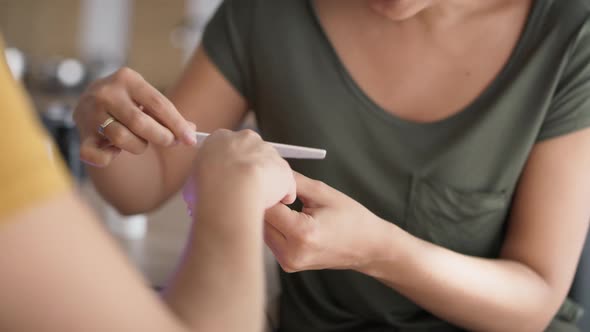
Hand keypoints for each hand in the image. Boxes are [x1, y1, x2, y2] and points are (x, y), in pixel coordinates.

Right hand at [74, 67, 196, 166]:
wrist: (89, 100)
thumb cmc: (128, 102)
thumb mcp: (147, 99)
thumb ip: (168, 115)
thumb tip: (192, 132)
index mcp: (127, 79)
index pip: (158, 104)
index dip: (177, 124)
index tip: (191, 140)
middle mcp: (106, 93)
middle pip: (140, 122)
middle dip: (161, 137)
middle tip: (169, 141)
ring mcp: (90, 113)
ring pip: (121, 138)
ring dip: (138, 146)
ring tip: (139, 141)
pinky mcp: (81, 134)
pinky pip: (94, 154)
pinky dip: (108, 158)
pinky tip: (114, 152)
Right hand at [187, 129, 295, 217]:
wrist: (231, 189)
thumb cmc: (207, 188)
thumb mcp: (192, 183)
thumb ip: (200, 183)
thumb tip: (200, 194)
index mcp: (220, 138)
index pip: (226, 149)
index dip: (228, 167)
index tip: (227, 182)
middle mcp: (246, 139)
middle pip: (251, 155)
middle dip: (250, 173)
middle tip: (243, 194)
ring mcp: (267, 151)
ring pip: (269, 170)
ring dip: (267, 185)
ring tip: (258, 203)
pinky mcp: (283, 167)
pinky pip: (286, 184)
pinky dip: (283, 195)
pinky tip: (276, 205)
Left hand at [264, 172, 390, 271]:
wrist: (368, 247)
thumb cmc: (352, 219)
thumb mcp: (323, 193)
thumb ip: (292, 181)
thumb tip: (269, 167)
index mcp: (302, 233)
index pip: (266, 206)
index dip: (264, 188)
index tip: (266, 176)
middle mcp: (292, 253)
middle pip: (258, 220)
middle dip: (261, 200)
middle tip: (268, 183)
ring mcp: (289, 262)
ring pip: (261, 230)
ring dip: (265, 213)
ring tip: (280, 199)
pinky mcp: (287, 265)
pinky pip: (270, 238)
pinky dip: (273, 225)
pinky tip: (284, 215)